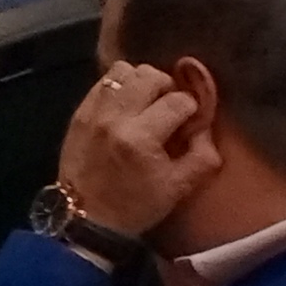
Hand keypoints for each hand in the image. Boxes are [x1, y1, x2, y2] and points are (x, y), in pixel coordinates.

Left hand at [57, 62, 220, 241]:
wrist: (87, 215)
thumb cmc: (136, 205)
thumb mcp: (180, 188)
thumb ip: (202, 155)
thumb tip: (205, 125)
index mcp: (141, 138)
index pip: (177, 101)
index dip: (191, 107)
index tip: (191, 120)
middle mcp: (115, 117)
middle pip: (149, 75)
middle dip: (168, 87)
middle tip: (171, 107)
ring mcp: (93, 110)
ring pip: (123, 70)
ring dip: (142, 82)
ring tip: (148, 103)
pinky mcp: (79, 110)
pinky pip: (103, 80)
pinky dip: (120, 86)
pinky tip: (128, 105)